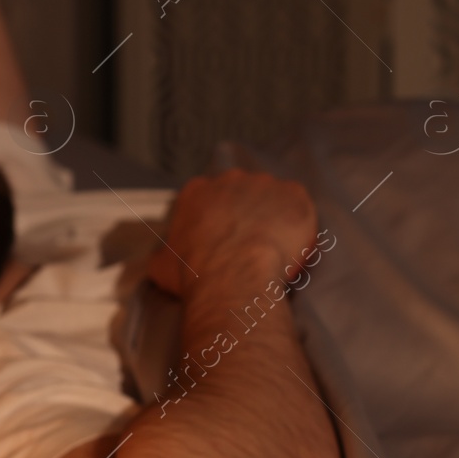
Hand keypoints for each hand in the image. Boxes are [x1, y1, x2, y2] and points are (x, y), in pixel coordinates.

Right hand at [146, 170, 316, 298]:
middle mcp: (230, 179)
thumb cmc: (195, 273)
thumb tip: (163, 258)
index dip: (213, 219)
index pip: (205, 196)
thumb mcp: (161, 265)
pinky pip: (298, 203)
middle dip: (243, 213)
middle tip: (246, 243)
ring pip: (270, 196)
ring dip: (272, 215)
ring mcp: (264, 184)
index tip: (218, 238)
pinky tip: (292, 242)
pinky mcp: (293, 194)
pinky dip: (297, 220)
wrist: (235, 278)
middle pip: (239, 192)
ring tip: (272, 246)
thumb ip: (164, 254)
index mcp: (196, 191)